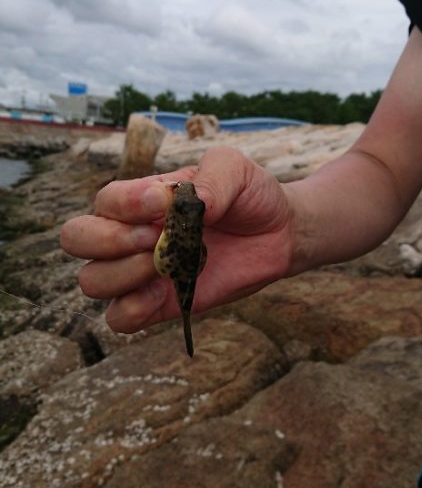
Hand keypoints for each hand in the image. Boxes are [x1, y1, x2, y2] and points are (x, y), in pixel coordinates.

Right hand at [60, 147, 293, 332]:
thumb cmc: (248, 196)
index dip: (124, 204)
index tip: (161, 203)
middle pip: (77, 239)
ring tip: (165, 265)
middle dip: (108, 240)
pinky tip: (163, 291)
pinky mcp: (159, 304)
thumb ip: (210, 178)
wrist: (278, 233)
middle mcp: (130, 234)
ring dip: (124, 274)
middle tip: (153, 239)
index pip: (104, 200)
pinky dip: (132, 309)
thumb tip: (188, 205)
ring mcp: (141, 272)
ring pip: (92, 281)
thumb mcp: (234, 169)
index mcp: (140, 198)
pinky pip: (119, 319)